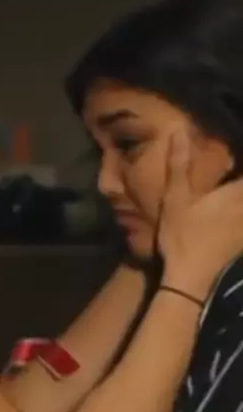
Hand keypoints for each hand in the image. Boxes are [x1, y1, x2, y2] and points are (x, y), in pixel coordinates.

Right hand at [158, 130, 242, 298]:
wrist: (191, 279)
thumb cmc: (182, 236)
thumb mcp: (176, 199)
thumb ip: (180, 165)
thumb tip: (180, 132)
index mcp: (237, 192)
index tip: (239, 141)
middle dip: (241, 178)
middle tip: (235, 170)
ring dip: (242, 200)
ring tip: (233, 186)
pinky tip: (236, 213)